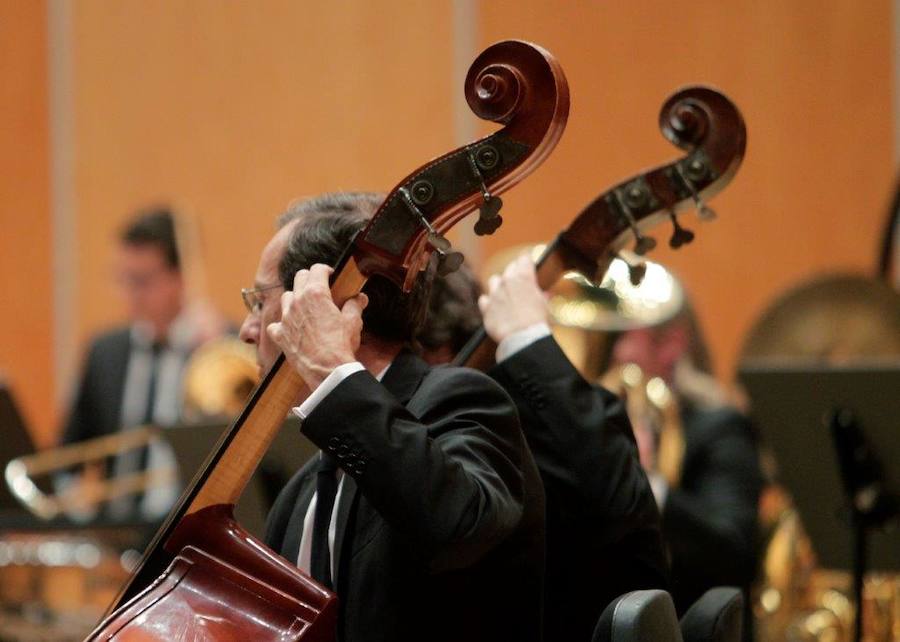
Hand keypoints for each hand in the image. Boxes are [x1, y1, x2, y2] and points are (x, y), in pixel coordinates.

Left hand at [267, 264, 367, 389]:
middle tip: (319, 287)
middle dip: (310, 278)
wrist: (327, 371)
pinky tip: (291, 328)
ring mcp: (286, 318)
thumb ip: (355, 305)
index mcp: (316, 294)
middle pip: (299, 277)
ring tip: (305, 306)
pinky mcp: (280, 335)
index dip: (325, 270)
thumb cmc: (341, 345)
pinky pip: (276, 324)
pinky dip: (282, 324)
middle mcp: (297, 301)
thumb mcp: (353, 322)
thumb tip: (360, 298)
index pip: (317, 269)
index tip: (330, 275)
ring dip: (295, 298)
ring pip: (286, 297)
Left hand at [478, 254, 548, 342]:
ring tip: (506, 293)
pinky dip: (489, 301)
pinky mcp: (486, 307)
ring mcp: (494, 293)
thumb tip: (546, 294)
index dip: (527, 261)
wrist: (522, 337)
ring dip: (500, 284)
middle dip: (515, 272)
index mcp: (524, 277)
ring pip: (494, 280)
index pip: (524, 259)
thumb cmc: (537, 320)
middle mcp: (507, 281)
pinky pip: (484, 299)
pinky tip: (494, 306)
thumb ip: (542, 295)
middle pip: (510, 268)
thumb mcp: (544, 305)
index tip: (529, 263)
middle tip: (521, 280)